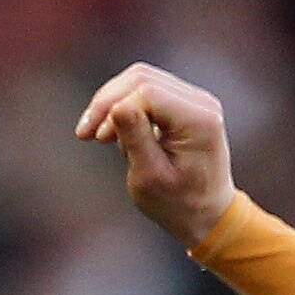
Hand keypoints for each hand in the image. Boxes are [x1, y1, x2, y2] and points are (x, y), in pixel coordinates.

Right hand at [75, 63, 238, 249]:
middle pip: (142, 79)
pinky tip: (116, 134)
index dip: (112, 107)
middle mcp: (201, 103)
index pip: (146, 92)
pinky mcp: (184, 103)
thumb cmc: (179, 205)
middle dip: (107, 102)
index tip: (93, 137)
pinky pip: (146, 91)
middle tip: (86, 133)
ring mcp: (195, 100)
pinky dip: (125, 108)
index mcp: (199, 120)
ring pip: (141, 80)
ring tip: (100, 136)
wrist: (208, 216)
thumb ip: (135, 139)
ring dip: (113, 104)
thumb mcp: (151, 178)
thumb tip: (117, 106)